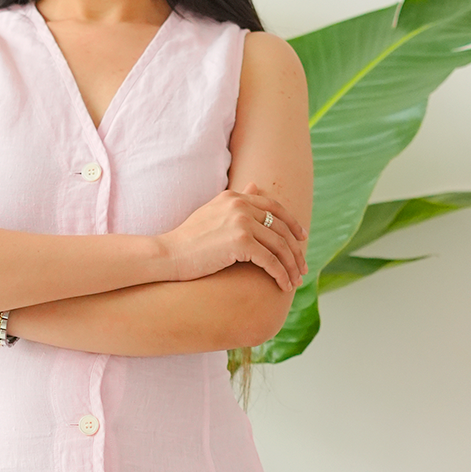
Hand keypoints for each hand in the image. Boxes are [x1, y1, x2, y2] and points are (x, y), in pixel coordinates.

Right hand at [157, 184, 306, 292]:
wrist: (168, 255)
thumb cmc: (187, 240)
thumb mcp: (213, 213)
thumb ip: (236, 202)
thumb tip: (255, 186)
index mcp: (234, 197)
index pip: (273, 206)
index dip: (291, 223)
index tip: (301, 238)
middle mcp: (240, 205)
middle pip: (280, 227)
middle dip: (295, 250)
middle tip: (302, 267)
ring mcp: (241, 222)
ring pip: (279, 246)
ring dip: (291, 266)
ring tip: (295, 281)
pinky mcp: (241, 242)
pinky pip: (271, 260)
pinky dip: (280, 275)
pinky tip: (284, 286)